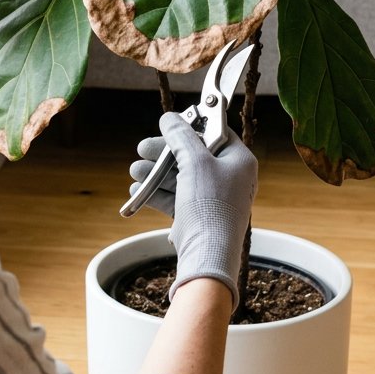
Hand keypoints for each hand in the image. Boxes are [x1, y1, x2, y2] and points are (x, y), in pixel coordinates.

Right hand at [128, 111, 257, 308]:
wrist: (207, 255)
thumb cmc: (209, 206)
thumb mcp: (194, 162)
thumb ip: (181, 137)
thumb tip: (170, 119)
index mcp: (239, 161)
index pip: (215, 132)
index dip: (192, 125)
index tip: (170, 122)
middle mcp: (229, 177)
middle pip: (193, 154)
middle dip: (164, 153)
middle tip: (143, 148)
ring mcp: (214, 197)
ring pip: (181, 176)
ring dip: (156, 172)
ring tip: (135, 171)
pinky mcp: (199, 215)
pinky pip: (176, 197)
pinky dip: (157, 192)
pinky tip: (138, 190)